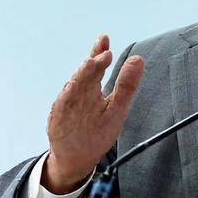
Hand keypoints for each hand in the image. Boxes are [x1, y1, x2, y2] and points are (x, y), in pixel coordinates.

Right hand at [42, 35, 144, 193]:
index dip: (99, 52)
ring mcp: (68, 105)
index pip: (96, 66)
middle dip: (94, 62)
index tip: (105, 38)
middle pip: (85, 73)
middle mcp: (79, 93)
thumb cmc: (97, 132)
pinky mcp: (58, 120)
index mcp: (92, 88)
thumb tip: (138, 59)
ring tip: (90, 63)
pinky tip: (71, 87)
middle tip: (104, 53)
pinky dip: (65, 97)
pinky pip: (61, 107)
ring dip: (81, 74)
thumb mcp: (117, 108)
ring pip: (73, 86)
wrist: (78, 159)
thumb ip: (126, 85)